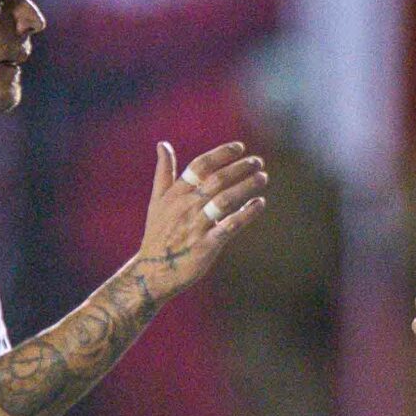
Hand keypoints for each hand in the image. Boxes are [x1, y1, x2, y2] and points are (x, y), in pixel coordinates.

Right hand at [140, 141, 267, 291]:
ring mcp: (195, 226)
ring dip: (245, 187)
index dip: (220, 154)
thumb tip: (162, 144)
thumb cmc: (159, 233)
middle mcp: (185, 207)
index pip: (199, 166)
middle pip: (216, 180)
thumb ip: (164, 172)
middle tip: (258, 161)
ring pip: (224, 201)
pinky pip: (229, 227)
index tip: (239, 147)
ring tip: (262, 177)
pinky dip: (246, 214)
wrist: (153, 271)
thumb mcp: (157, 201)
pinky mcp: (205, 246)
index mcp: (175, 194)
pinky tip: (259, 204)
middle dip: (239, 168)